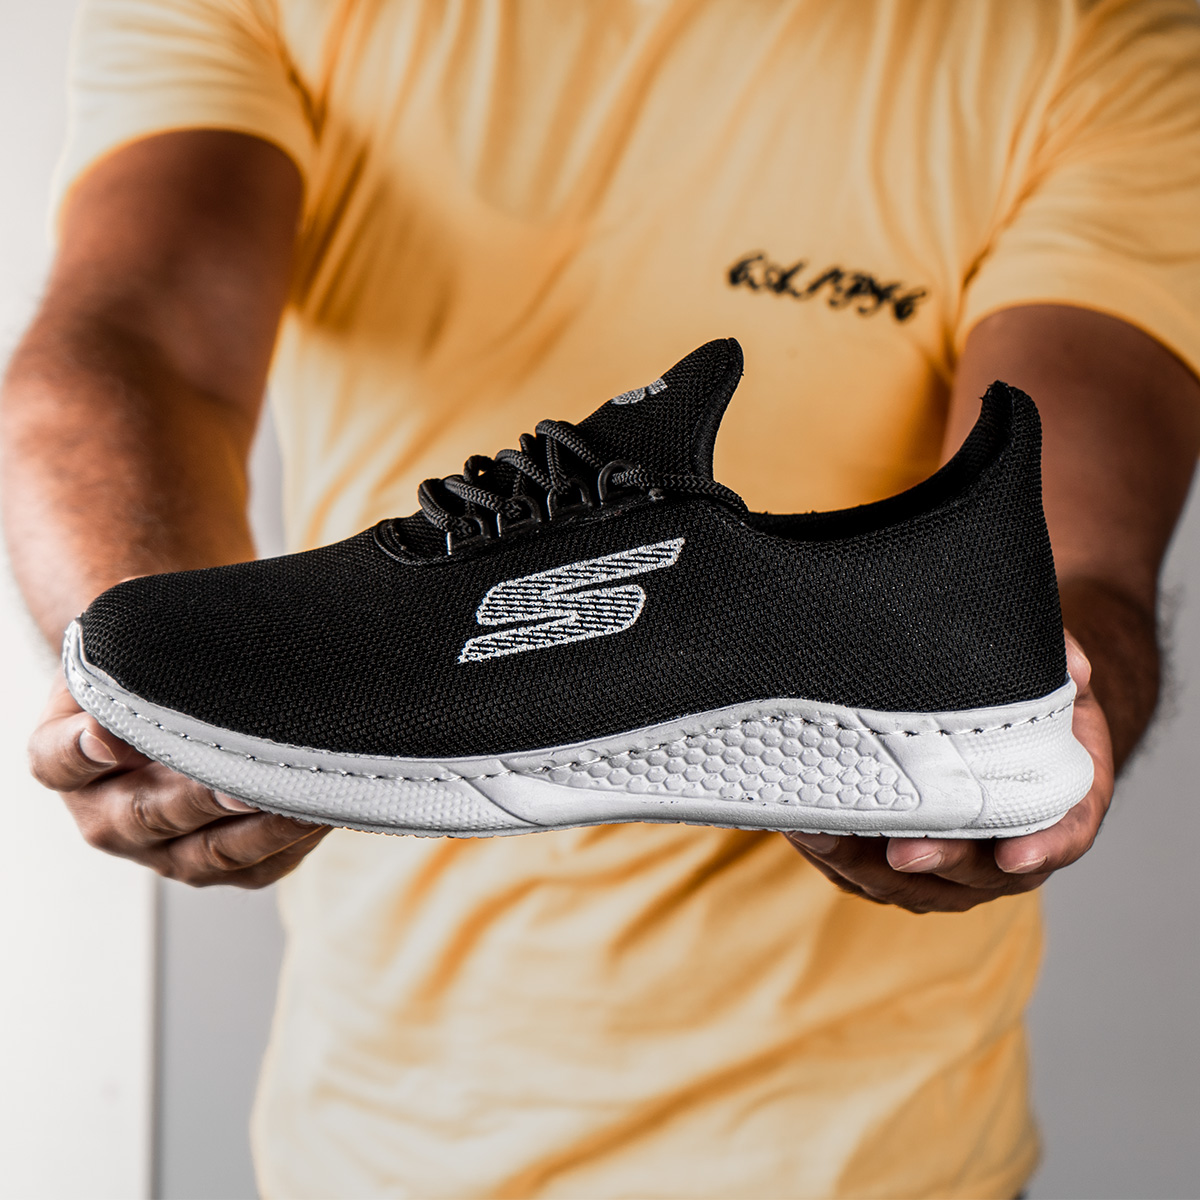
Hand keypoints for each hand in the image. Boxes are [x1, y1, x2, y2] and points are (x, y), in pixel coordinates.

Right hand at [29, 679, 330, 887]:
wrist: (170, 716)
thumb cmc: (145, 686)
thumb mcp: (117, 665)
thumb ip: (120, 678)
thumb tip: (116, 716)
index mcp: (68, 764)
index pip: (58, 760)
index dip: (80, 750)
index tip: (107, 737)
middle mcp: (108, 819)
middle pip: (148, 814)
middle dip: (201, 798)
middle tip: (242, 783)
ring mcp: (162, 851)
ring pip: (211, 853)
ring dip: (260, 829)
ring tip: (301, 802)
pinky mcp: (214, 868)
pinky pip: (254, 868)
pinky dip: (290, 844)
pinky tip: (321, 813)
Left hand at [784, 632, 1113, 912]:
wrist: (1002, 734)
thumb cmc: (1031, 710)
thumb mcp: (1054, 677)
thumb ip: (1061, 663)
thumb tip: (1072, 664)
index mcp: (1063, 805)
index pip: (1062, 833)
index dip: (1041, 847)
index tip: (1014, 852)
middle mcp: (1011, 849)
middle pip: (976, 870)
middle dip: (937, 859)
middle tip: (901, 849)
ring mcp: (956, 867)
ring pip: (915, 884)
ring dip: (868, 866)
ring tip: (824, 835)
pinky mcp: (904, 869)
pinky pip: (871, 876)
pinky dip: (838, 860)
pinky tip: (804, 830)